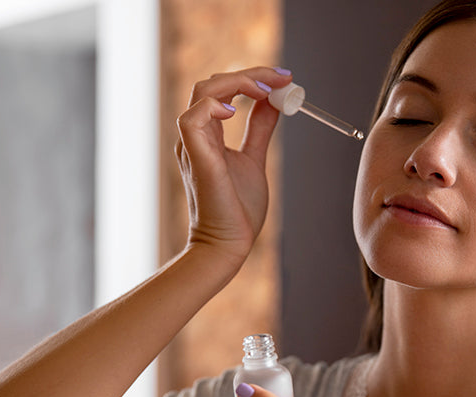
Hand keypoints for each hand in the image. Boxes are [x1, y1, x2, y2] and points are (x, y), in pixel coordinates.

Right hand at [175, 67, 291, 267]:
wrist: (229, 243)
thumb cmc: (238, 208)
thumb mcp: (254, 159)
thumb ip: (260, 130)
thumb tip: (274, 102)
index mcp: (208, 134)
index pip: (222, 90)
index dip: (252, 78)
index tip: (284, 78)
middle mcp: (196, 135)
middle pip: (213, 84)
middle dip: (250, 75)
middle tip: (283, 78)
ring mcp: (192, 145)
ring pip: (203, 93)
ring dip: (238, 83)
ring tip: (267, 90)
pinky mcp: (195, 158)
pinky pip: (191, 120)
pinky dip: (213, 107)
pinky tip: (237, 111)